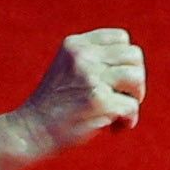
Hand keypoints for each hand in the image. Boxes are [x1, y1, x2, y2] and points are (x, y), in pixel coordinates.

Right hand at [0, 26, 145, 169]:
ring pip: (136, 77)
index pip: (121, 38)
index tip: (114, 80)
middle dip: (134, 79)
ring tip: (120, 111)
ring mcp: (90, 77)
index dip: (125, 61)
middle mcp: (83, 56)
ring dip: (135, 97)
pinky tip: (114, 128)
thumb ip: (96, 59)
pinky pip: (132, 107)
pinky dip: (128, 121)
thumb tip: (137, 65)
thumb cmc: (56, 104)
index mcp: (75, 45)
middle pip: (134, 56)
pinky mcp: (98, 101)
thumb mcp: (70, 68)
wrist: (32, 131)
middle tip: (120, 97)